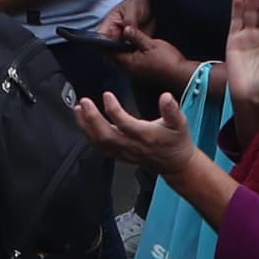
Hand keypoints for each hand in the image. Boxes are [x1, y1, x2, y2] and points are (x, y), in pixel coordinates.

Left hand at [76, 90, 192, 173]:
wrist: (176, 164)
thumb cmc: (177, 141)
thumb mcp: (180, 123)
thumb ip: (172, 110)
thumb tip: (166, 97)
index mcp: (145, 136)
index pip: (124, 124)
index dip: (113, 109)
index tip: (106, 95)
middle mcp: (132, 146)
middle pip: (106, 135)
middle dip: (92, 119)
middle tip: (84, 102)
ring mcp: (125, 152)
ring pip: (100, 142)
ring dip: (86, 126)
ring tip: (78, 109)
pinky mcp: (120, 154)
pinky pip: (101, 147)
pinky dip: (89, 135)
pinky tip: (83, 123)